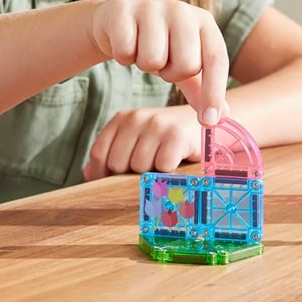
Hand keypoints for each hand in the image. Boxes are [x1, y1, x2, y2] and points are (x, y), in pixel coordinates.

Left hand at [83, 107, 200, 180]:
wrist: (212, 123)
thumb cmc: (171, 140)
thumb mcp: (140, 142)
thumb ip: (113, 155)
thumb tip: (88, 174)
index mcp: (123, 119)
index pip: (99, 154)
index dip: (104, 175)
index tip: (117, 184)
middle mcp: (137, 118)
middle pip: (117, 163)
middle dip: (132, 175)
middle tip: (150, 170)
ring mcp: (157, 125)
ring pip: (139, 167)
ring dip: (153, 174)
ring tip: (165, 164)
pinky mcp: (176, 136)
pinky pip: (161, 168)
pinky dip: (169, 173)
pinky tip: (178, 163)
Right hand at [90, 0, 228, 125]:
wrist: (118, 20)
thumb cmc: (158, 44)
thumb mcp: (183, 64)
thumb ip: (202, 88)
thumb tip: (224, 115)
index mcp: (203, 22)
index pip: (216, 60)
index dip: (214, 93)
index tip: (209, 121)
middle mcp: (182, 10)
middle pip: (187, 64)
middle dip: (171, 74)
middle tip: (162, 63)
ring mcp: (152, 7)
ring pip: (153, 60)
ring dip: (144, 65)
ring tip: (142, 52)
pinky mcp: (123, 9)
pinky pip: (126, 51)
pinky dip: (124, 56)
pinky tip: (125, 45)